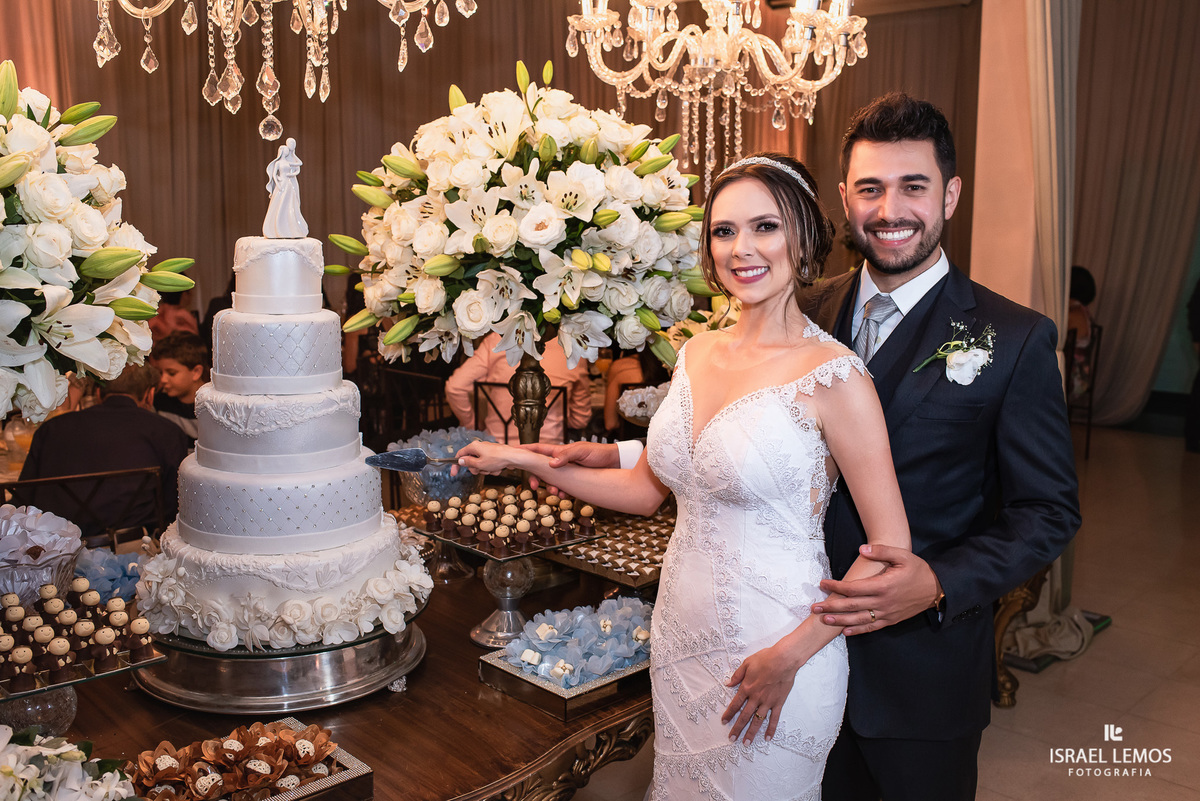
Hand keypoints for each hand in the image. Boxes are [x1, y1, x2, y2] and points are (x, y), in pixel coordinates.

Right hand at [454, 441, 525, 475]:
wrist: (513, 457)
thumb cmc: (497, 459)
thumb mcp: (479, 464)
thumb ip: (468, 463)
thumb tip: (461, 461)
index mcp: (474, 447)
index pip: (460, 455)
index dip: (456, 465)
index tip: (454, 473)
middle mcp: (479, 447)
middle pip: (471, 461)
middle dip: (475, 469)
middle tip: (480, 470)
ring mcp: (487, 451)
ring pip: (480, 465)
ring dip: (485, 470)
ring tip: (491, 469)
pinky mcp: (493, 455)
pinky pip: (488, 465)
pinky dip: (492, 469)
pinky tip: (498, 468)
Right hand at [513, 441, 620, 489]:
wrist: (614, 463)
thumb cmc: (598, 453)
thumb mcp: (582, 451)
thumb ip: (566, 456)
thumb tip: (551, 464)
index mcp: (558, 451)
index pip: (537, 449)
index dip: (524, 451)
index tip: (512, 453)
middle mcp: (560, 460)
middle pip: (540, 468)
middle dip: (534, 477)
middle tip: (532, 486)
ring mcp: (566, 471)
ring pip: (550, 480)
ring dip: (549, 487)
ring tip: (555, 493)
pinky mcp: (573, 480)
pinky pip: (561, 487)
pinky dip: (560, 492)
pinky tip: (563, 496)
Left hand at [721, 642, 801, 744]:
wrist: (784, 660)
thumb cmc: (766, 659)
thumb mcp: (747, 663)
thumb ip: (737, 675)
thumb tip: (728, 683)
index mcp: (747, 688)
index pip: (735, 704)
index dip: (729, 714)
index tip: (724, 722)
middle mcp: (756, 698)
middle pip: (744, 716)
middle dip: (737, 728)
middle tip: (732, 738)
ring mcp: (768, 702)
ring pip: (758, 721)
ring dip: (751, 732)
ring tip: (746, 743)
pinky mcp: (778, 703)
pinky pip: (774, 719)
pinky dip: (771, 729)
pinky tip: (767, 737)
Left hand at [812, 545, 940, 634]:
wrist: (936, 589)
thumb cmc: (918, 570)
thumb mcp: (902, 556)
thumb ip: (882, 552)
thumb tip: (862, 549)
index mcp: (883, 586)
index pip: (854, 588)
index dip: (837, 587)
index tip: (823, 584)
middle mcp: (883, 602)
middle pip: (852, 606)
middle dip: (831, 606)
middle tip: (814, 607)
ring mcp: (887, 613)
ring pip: (859, 619)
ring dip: (840, 620)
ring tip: (824, 620)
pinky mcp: (891, 620)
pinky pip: (871, 627)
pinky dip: (857, 630)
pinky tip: (845, 631)